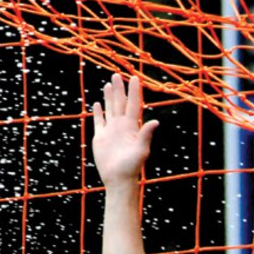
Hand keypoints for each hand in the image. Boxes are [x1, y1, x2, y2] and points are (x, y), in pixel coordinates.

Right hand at [91, 73, 157, 188]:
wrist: (118, 179)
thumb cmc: (132, 167)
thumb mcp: (141, 150)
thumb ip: (146, 135)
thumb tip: (156, 122)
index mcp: (132, 127)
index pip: (133, 105)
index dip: (133, 92)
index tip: (134, 78)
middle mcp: (122, 126)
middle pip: (120, 103)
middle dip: (120, 89)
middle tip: (117, 74)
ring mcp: (111, 131)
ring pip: (110, 109)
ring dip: (110, 97)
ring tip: (109, 84)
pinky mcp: (100, 137)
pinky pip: (99, 121)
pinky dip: (98, 112)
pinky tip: (97, 104)